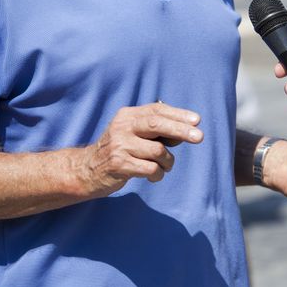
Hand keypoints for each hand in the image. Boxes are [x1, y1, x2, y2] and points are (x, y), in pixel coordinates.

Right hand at [80, 103, 202, 196]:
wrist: (87, 170)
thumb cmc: (121, 150)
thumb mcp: (135, 133)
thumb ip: (157, 130)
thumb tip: (187, 130)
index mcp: (128, 115)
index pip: (156, 110)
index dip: (178, 114)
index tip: (197, 120)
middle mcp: (122, 127)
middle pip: (156, 124)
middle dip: (181, 130)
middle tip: (200, 137)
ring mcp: (119, 146)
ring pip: (158, 151)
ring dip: (168, 162)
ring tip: (164, 166)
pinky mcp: (119, 165)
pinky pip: (151, 169)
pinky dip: (158, 174)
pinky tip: (154, 176)